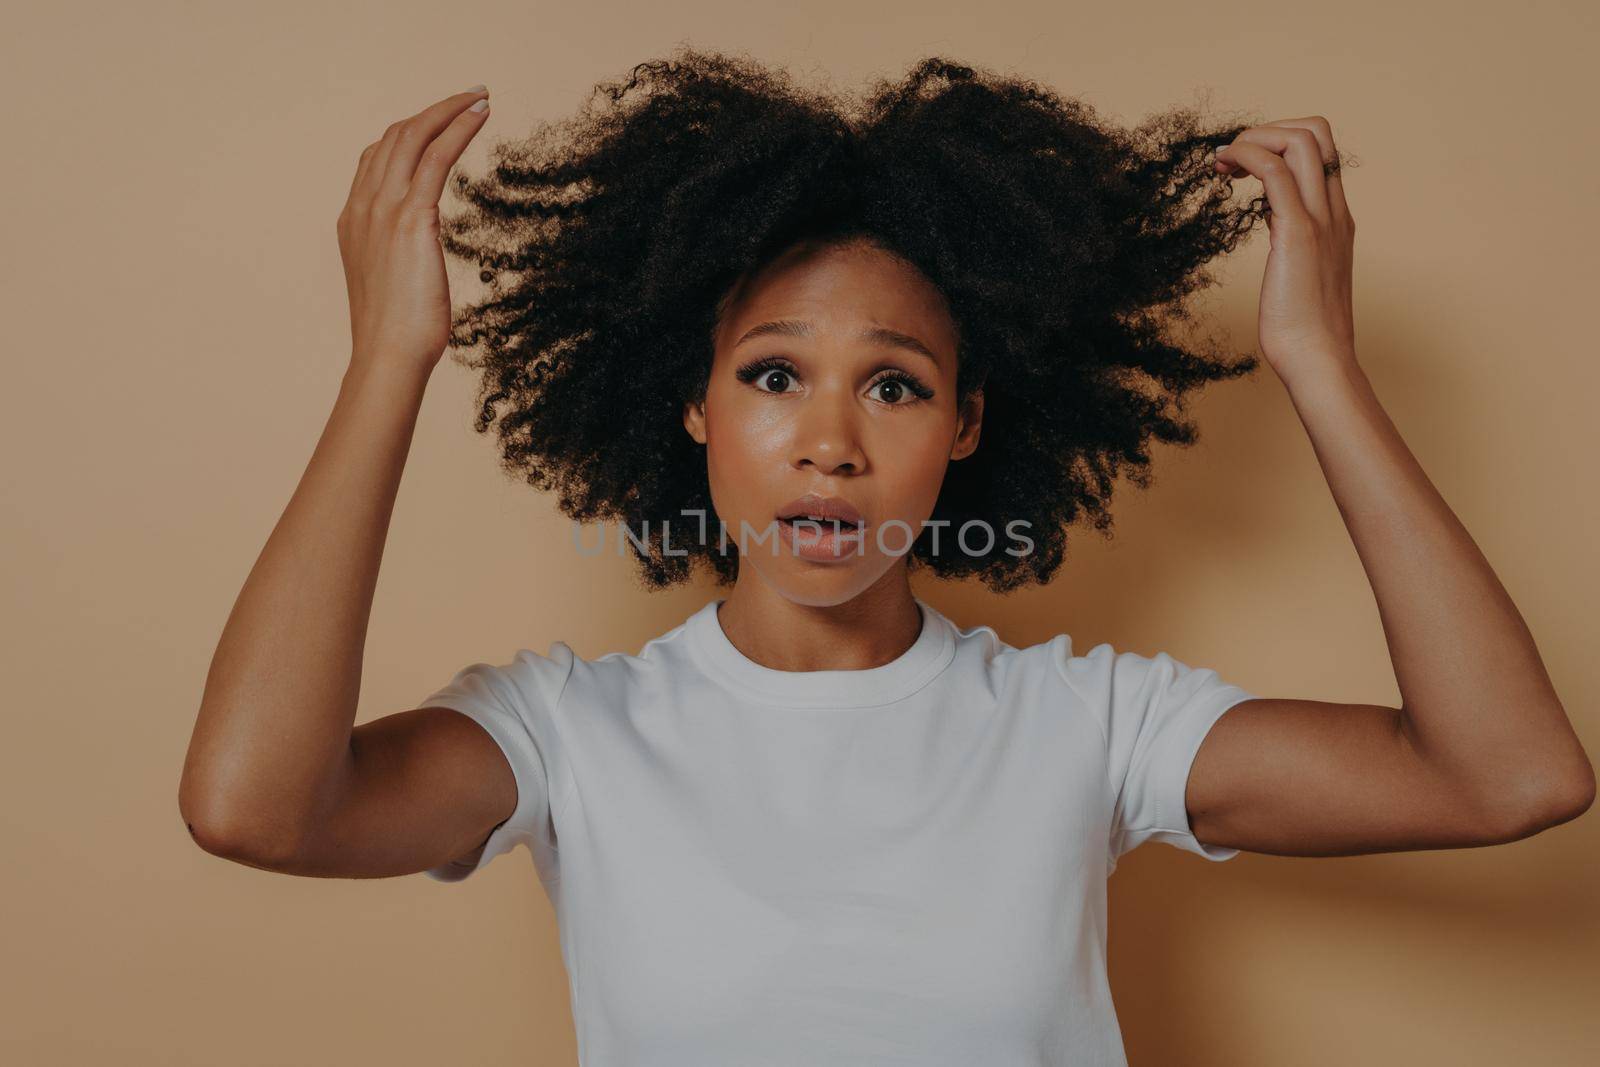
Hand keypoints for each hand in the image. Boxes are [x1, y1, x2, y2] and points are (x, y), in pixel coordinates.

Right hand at [337, 86, 490, 374]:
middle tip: (469, 97)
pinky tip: (480, 115)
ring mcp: (382, 209)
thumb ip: (400, 262)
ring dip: (449, 110)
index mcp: (354, 221)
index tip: (438, 123)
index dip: (409, 134)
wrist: (388, 357)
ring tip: (480, 98)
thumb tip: (417, 264)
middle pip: (394, 138)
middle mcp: (362, 206)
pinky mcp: (411, 217)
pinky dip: (458, 128)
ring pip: (413, 137)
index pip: (377, 159)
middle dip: (432, 112)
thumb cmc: (396, 337)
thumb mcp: (392, 288)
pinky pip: (436, 157)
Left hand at [1214, 117, 1355, 382]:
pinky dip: (1246, 155)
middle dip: (1267, 130)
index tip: (1242, 168)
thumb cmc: (1304, 330)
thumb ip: (1293, 238)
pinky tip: (1224, 170)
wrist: (1318, 359)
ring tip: (1223, 164)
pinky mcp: (1298, 233)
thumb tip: (1272, 218)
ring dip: (1254, 137)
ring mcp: (1320, 219)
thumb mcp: (1300, 271)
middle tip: (1230, 160)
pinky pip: (1275, 172)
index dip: (1279, 143)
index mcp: (1336, 218)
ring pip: (1300, 139)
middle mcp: (1334, 210)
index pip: (1320, 152)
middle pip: (1316, 132)